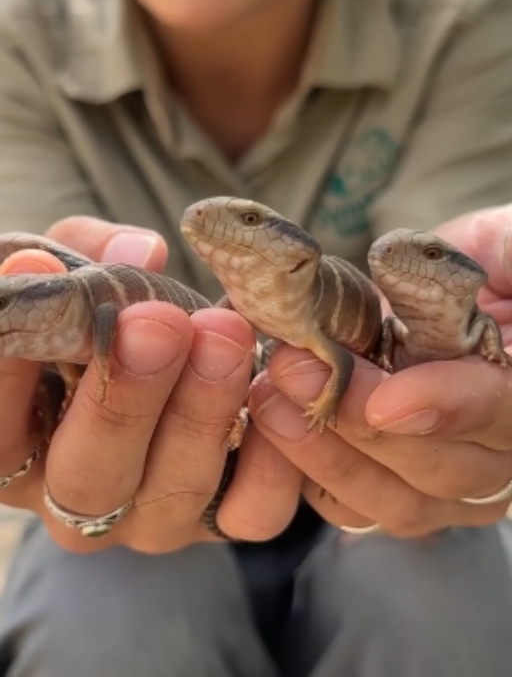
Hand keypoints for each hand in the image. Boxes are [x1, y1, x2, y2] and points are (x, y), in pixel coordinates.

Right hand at [0, 217, 302, 553]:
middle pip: (81, 477)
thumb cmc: (90, 308)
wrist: (159, 346)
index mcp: (3, 441)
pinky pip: (250, 515)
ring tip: (225, 333)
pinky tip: (276, 389)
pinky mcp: (219, 523)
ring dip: (199, 413)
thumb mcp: (65, 267)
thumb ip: (81, 253)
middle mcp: (64, 496)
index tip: (33, 284)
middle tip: (155, 322)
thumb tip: (133, 256)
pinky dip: (274, 461)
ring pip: (166, 498)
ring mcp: (143, 519)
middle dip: (122, 398)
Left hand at [251, 205, 511, 535]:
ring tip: (267, 399)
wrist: (442, 290)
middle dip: (363, 425)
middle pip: (449, 469)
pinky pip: (355, 508)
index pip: (509, 412)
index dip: (453, 408)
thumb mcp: (504, 244)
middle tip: (293, 369)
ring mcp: (454, 482)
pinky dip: (306, 475)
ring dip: (326, 455)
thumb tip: (457, 277)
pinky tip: (265, 425)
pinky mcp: (395, 491)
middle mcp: (504, 452)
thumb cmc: (487, 264)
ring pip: (401, 501)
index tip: (386, 399)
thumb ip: (501, 256)